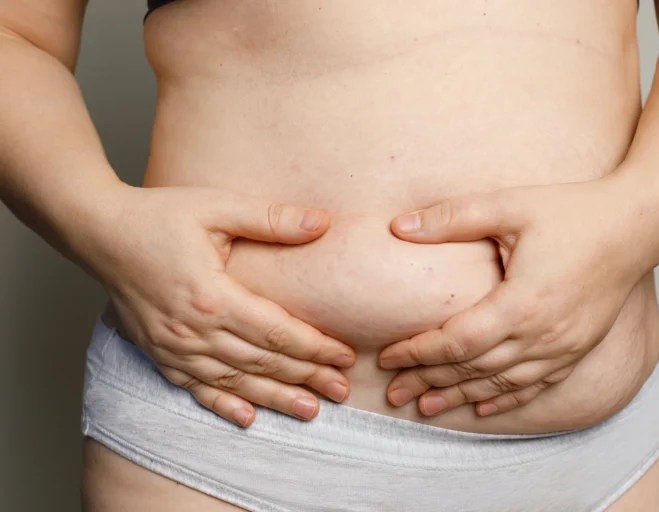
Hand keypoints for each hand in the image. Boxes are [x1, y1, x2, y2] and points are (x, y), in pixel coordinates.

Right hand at [83, 184, 354, 426]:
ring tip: (311, 411)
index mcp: (212, 296)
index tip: (346, 355)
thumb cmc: (159, 216)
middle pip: (262, 362)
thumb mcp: (217, 206)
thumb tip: (322, 222)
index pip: (276, 331)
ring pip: (235, 382)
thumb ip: (271, 219)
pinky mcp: (159, 354)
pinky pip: (195, 388)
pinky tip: (248, 419)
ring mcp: (173, 348)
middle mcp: (192, 330)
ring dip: (275, 398)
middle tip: (342, 391)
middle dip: (307, 378)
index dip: (315, 347)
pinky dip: (223, 405)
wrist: (99, 233)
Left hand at [379, 176, 649, 416]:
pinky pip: (535, 385)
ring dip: (460, 397)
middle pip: (474, 370)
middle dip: (428, 383)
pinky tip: (483, 409)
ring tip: (426, 410)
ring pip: (502, 384)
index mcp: (521, 303)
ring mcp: (564, 347)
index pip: (456, 341)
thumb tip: (398, 227)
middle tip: (393, 395)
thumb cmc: (575, 211)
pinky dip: (505, 400)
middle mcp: (543, 335)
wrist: (639, 223)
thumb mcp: (509, 204)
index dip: (417, 353)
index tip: (386, 358)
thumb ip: (452, 218)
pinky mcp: (578, 348)